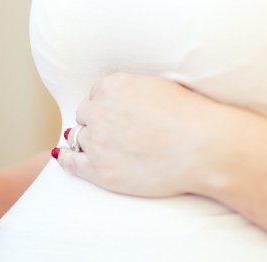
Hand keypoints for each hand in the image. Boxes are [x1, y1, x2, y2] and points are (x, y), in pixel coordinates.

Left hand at [53, 73, 223, 197]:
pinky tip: (64, 156)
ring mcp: (97, 142)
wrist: (202, 148)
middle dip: (96, 122)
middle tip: (113, 133)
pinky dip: (66, 159)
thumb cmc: (191, 116)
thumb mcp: (159, 87)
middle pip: (85, 115)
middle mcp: (99, 111)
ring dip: (88, 141)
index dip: (107, 106)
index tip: (117, 115)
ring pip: (79, 138)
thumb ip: (134, 90)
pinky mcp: (100, 170)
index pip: (97, 94)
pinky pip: (71, 163)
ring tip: (100, 147)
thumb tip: (124, 98)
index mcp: (112, 86)